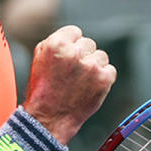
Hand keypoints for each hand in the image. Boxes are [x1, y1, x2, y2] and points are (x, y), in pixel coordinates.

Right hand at [23, 25, 116, 143]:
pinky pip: (110, 70)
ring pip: (101, 56)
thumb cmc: (43, 90)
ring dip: (94, 66)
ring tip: (80, 82)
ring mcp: (91, 66)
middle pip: (89, 43)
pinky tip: (90, 87)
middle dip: (83, 55)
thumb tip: (74, 35)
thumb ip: (56, 42)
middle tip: (72, 73)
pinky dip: (103, 78)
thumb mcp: (40, 59)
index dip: (72, 45)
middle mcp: (75, 53)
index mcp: (56, 44)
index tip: (68, 57)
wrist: (49, 119)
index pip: (75, 32)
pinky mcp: (104, 79)